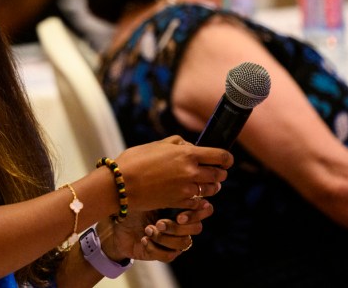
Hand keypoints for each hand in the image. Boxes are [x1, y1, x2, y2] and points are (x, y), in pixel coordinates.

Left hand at [100, 198, 212, 261]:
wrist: (114, 221)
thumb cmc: (132, 202)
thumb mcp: (148, 192)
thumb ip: (166, 187)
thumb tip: (180, 181)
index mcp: (181, 205)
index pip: (204, 209)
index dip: (197, 213)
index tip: (179, 215)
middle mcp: (180, 223)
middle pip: (196, 228)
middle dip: (177, 227)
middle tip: (159, 223)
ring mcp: (172, 239)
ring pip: (184, 243)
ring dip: (165, 238)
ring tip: (148, 230)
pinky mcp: (162, 253)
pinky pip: (169, 255)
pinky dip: (156, 248)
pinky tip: (144, 240)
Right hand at [113, 135, 231, 212]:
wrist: (120, 185)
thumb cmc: (135, 160)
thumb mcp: (158, 144)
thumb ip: (179, 144)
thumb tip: (192, 147)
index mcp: (187, 154)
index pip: (220, 156)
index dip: (227, 158)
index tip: (226, 160)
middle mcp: (190, 172)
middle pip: (218, 174)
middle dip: (219, 172)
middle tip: (214, 171)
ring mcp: (186, 190)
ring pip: (211, 189)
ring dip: (211, 186)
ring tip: (204, 183)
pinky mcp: (178, 203)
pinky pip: (198, 202)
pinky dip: (198, 199)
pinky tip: (192, 194)